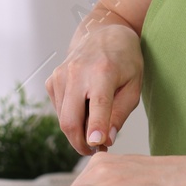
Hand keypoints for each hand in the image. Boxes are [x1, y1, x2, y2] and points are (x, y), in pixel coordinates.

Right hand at [46, 23, 143, 154]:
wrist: (103, 33)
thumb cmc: (124, 60)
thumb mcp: (134, 85)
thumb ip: (121, 113)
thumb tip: (106, 140)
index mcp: (103, 71)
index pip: (98, 104)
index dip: (96, 127)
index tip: (96, 145)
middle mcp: (77, 73)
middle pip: (71, 120)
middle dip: (81, 143)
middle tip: (95, 151)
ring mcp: (60, 76)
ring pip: (63, 119)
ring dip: (77, 132)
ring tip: (95, 128)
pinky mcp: (52, 80)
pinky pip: (59, 110)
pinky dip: (71, 118)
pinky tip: (85, 109)